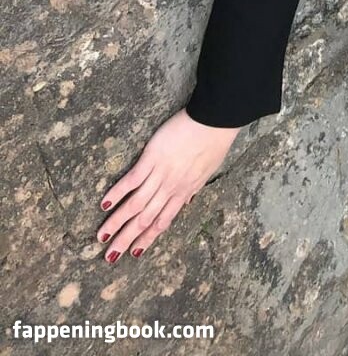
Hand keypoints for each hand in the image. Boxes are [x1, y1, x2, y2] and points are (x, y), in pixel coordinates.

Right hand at [96, 107, 241, 263]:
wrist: (214, 121)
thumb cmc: (214, 143)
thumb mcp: (207, 172)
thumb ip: (193, 188)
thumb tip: (186, 202)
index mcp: (184, 192)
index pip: (162, 222)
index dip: (147, 239)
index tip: (134, 254)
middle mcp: (170, 189)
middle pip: (145, 219)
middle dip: (127, 239)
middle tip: (110, 257)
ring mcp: (160, 175)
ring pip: (135, 204)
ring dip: (117, 222)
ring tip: (101, 237)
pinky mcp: (152, 159)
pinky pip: (132, 180)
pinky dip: (118, 193)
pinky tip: (104, 204)